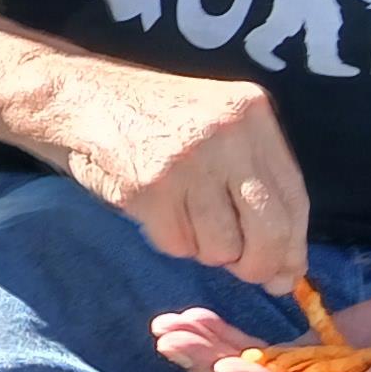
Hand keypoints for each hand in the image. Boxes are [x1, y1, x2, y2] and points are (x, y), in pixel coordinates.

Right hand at [6, 57, 313, 288]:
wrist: (76, 96)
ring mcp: (188, 160)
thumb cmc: (148, 118)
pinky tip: (154, 209)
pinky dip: (167, 238)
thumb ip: (253, 179)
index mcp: (251, 112)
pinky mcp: (150, 187)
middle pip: (268, 230)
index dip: (293, 246)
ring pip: (221, 246)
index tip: (287, 274)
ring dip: (202, 247)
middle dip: (257, 265)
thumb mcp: (215, 125)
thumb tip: (288, 268)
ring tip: (180, 213)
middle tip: (243, 271)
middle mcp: (227, 133)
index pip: (294, 198)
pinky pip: (177, 244)